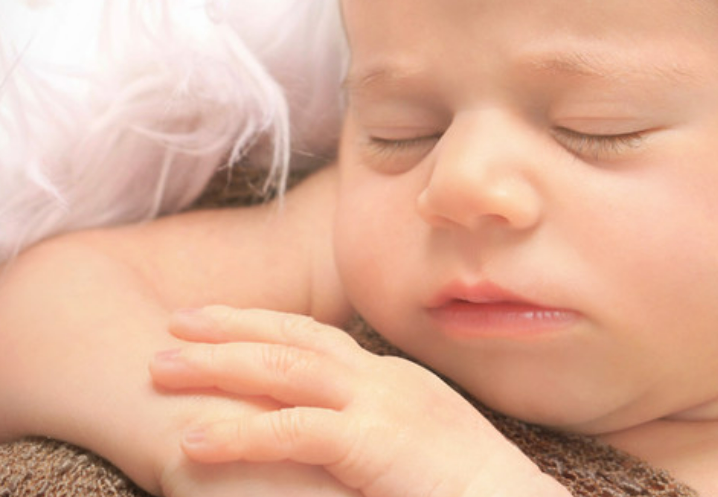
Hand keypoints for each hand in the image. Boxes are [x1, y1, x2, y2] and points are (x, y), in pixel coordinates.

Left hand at [150, 306, 570, 496]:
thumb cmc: (472, 493)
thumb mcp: (421, 446)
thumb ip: (381, 431)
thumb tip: (338, 439)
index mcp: (397, 381)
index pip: (320, 339)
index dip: (266, 326)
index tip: (219, 322)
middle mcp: (386, 380)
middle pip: (295, 338)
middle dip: (231, 328)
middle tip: (175, 325)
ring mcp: (381, 405)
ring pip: (285, 371)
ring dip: (218, 366)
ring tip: (161, 367)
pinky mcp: (373, 442)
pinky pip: (291, 431)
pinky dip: (238, 432)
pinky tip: (192, 438)